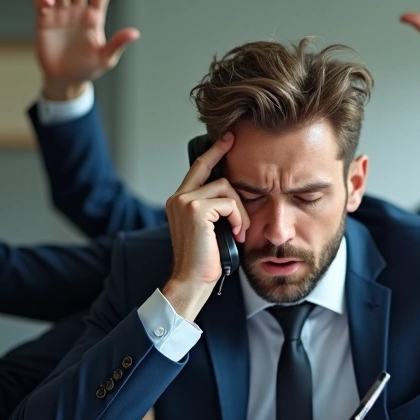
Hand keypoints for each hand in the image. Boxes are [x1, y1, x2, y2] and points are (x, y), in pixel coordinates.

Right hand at [34, 0, 139, 100]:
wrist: (64, 80)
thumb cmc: (87, 69)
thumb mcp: (106, 58)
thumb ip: (118, 43)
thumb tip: (135, 33)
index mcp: (94, 18)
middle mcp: (78, 11)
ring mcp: (61, 14)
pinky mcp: (44, 20)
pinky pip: (41, 2)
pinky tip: (47, 1)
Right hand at [161, 133, 244, 320]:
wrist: (191, 281)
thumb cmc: (204, 260)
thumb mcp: (209, 229)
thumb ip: (214, 209)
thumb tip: (234, 194)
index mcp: (179, 201)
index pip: (199, 168)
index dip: (214, 151)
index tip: (229, 138)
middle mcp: (178, 197)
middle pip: (214, 172)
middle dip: (231, 170)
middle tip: (241, 166)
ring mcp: (185, 201)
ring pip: (226, 188)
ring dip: (240, 211)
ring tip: (239, 231)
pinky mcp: (195, 209)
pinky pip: (229, 203)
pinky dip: (238, 219)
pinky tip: (236, 234)